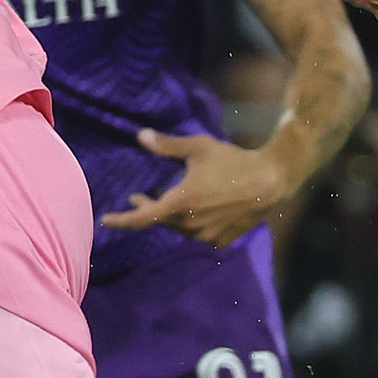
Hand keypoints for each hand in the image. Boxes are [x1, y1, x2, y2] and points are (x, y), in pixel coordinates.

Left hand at [99, 129, 292, 246]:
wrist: (272, 181)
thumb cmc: (234, 161)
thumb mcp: (199, 148)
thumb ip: (167, 145)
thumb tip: (141, 135)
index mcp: (181, 203)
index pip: (141, 218)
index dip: (121, 220)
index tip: (105, 220)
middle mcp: (191, 224)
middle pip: (160, 219)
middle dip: (147, 208)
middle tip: (137, 197)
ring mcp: (206, 236)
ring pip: (179, 227)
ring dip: (171, 214)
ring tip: (170, 199)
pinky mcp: (221, 241)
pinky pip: (198, 234)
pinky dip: (193, 222)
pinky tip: (199, 211)